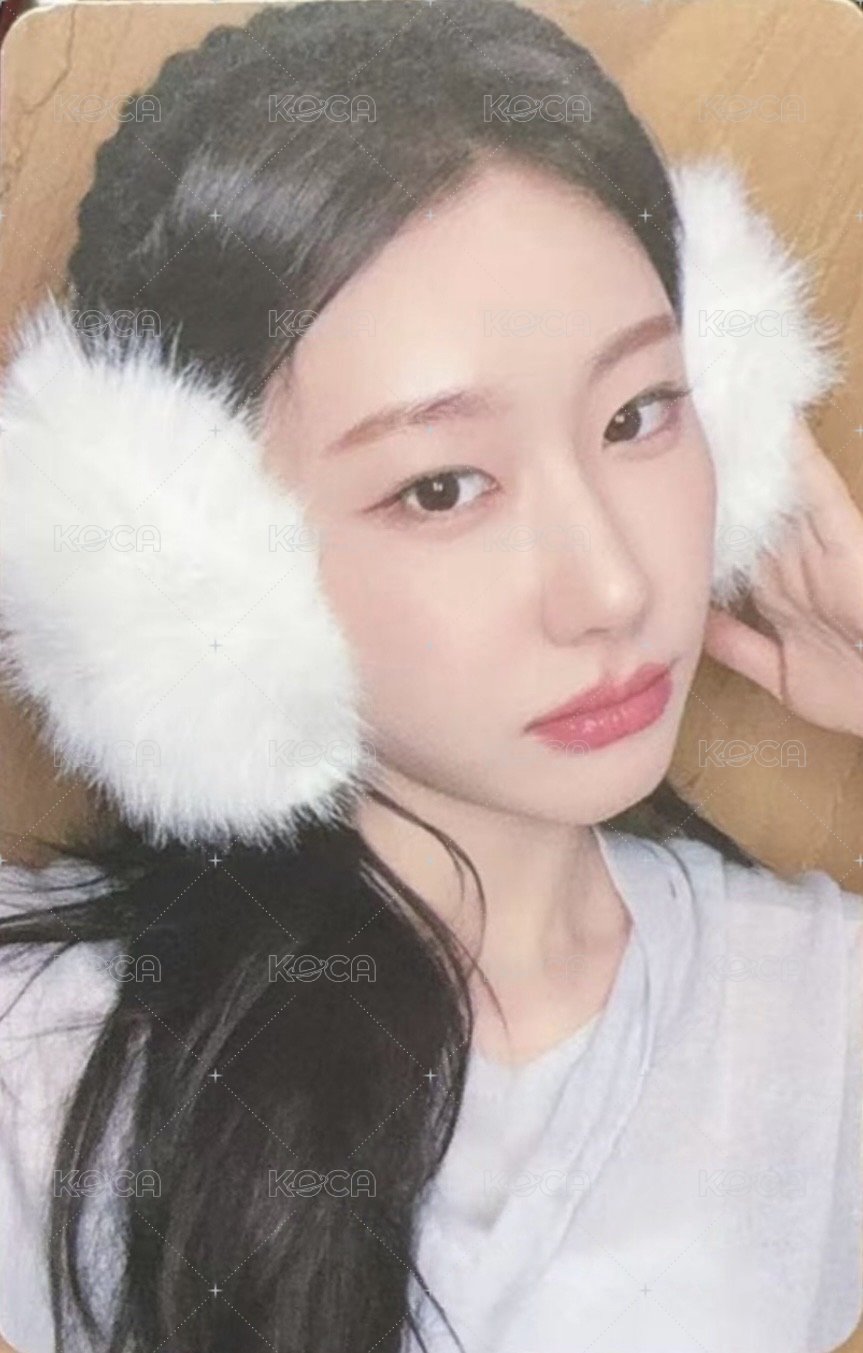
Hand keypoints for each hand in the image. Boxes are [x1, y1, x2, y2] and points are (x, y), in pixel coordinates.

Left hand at [703, 416, 862, 739]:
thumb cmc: (857, 696)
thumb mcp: (783, 675)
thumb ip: (740, 646)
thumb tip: (695, 622)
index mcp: (782, 590)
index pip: (738, 540)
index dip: (709, 509)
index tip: (670, 478)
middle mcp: (797, 563)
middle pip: (751, 505)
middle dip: (723, 465)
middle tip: (691, 416)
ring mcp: (822, 550)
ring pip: (778, 487)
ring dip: (755, 446)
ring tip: (725, 397)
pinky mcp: (847, 544)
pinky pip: (819, 494)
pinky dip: (799, 459)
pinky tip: (778, 422)